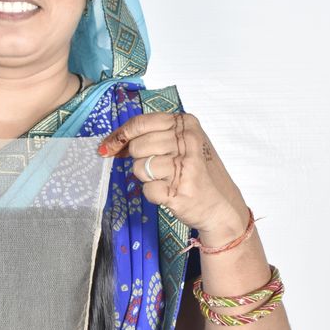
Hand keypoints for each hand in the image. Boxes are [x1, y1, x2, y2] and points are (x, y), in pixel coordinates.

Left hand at [98, 112, 247, 237]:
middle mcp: (187, 141)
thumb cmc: (197, 173)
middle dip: (139, 160)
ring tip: (167, 180)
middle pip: (137, 146)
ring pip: (139, 168)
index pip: (140, 123)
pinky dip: (154, 194)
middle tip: (158, 169)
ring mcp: (184, 165)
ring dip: (147, 178)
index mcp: (186, 124)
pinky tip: (170, 192)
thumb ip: (153, 137)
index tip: (108, 147)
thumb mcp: (183, 144)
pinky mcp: (179, 189)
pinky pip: (147, 190)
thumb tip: (113, 144)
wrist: (221, 206)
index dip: (119, 136)